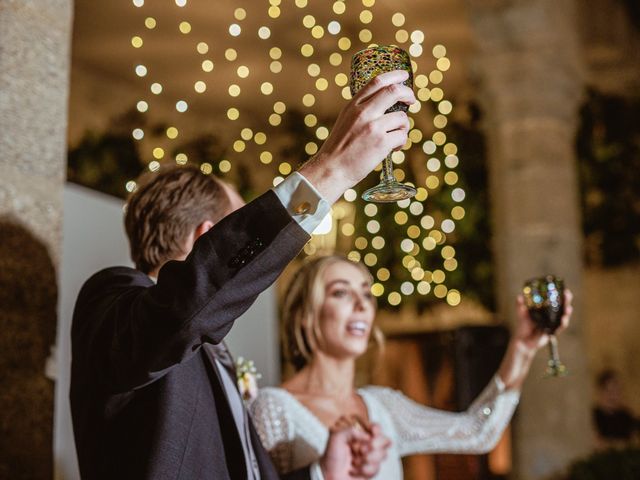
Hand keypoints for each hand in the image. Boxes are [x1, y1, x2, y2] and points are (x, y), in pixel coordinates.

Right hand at [299, 70, 415, 203]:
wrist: (331, 169)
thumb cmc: (338, 150)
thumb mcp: (345, 121)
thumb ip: (360, 111)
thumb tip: (383, 107)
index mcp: (353, 105)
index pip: (376, 82)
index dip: (394, 76)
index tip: (404, 76)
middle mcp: (363, 112)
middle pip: (394, 91)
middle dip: (408, 93)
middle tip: (412, 100)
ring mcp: (373, 126)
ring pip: (402, 117)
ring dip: (404, 128)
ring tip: (395, 138)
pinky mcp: (381, 142)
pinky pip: (402, 136)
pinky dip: (401, 143)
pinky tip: (393, 149)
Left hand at [320, 416, 390, 479]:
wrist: (330, 475)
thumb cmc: (331, 456)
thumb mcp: (336, 437)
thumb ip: (351, 431)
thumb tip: (367, 436)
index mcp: (360, 433)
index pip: (375, 427)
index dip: (376, 429)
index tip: (373, 432)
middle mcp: (367, 444)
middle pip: (384, 440)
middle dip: (374, 446)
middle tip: (361, 450)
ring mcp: (371, 456)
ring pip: (383, 454)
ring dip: (368, 459)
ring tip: (355, 462)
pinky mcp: (372, 469)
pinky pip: (377, 468)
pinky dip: (366, 470)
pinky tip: (356, 470)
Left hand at [513, 289, 572, 353]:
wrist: (523, 341)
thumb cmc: (523, 326)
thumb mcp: (521, 315)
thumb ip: (520, 306)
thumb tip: (519, 297)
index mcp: (544, 310)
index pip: (554, 300)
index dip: (559, 294)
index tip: (562, 288)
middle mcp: (550, 316)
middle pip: (561, 307)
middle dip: (566, 301)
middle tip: (567, 294)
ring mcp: (553, 323)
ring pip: (563, 316)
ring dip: (567, 312)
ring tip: (568, 308)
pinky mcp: (553, 331)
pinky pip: (560, 327)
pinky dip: (562, 323)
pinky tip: (563, 319)